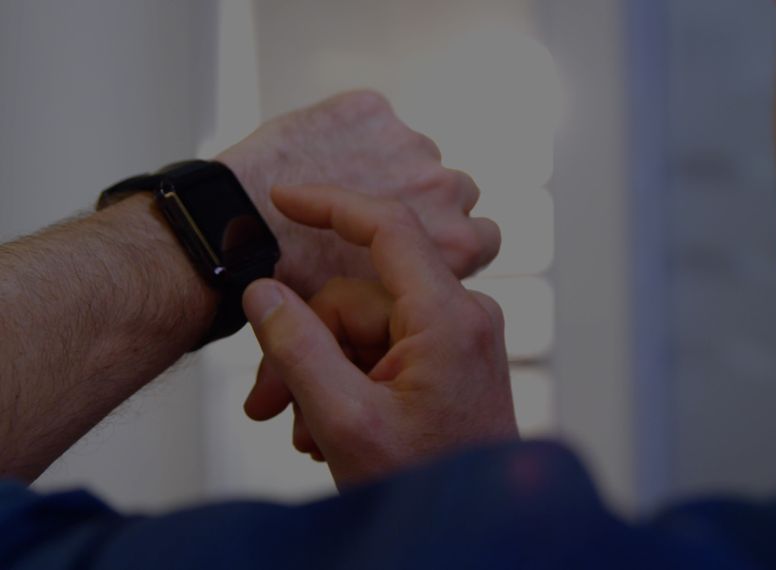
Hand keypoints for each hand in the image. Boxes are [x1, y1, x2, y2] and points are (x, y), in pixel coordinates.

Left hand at [217, 90, 499, 297]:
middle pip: (455, 190)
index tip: (422, 245)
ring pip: (415, 151)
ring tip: (345, 190)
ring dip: (391, 164)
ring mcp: (408, 144)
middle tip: (377, 219)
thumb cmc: (303, 287)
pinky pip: (371, 119)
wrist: (238, 234)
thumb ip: (416, 293)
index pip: (485, 237)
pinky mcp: (369, 110)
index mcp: (459, 244)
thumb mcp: (384, 316)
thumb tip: (414, 303)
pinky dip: (351, 135)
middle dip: (426, 200)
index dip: (453, 240)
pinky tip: (318, 160)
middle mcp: (446, 189)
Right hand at [242, 186, 518, 487]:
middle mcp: (461, 317)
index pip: (388, 228)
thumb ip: (297, 349)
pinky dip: (348, 379)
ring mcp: (458, 338)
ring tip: (306, 432)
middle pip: (354, 297)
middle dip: (303, 345)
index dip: (330, 203)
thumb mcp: (344, 420)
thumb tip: (262, 293)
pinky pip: (382, 347)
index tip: (281, 197)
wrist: (471, 531)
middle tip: (267, 404)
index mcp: (448, 320)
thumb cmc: (425, 484)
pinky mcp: (450, 358)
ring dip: (320, 373)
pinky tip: (330, 428)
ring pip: (360, 327)